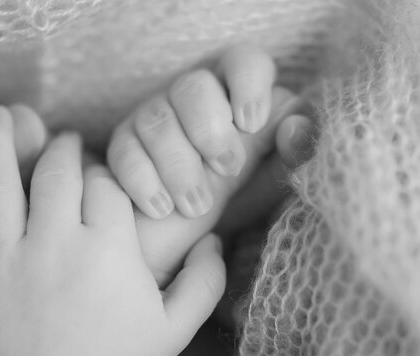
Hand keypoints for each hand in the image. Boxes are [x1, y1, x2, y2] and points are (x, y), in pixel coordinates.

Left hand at [0, 106, 225, 355]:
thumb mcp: (179, 325)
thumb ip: (206, 280)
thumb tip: (213, 239)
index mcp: (109, 248)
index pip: (107, 184)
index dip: (109, 175)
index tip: (107, 182)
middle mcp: (57, 243)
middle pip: (57, 170)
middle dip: (65, 148)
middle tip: (66, 141)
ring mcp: (10, 260)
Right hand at [107, 44, 313, 218]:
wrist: (194, 231)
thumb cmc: (241, 193)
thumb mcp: (273, 177)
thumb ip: (292, 153)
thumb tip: (295, 128)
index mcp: (234, 93)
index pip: (242, 61)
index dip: (247, 84)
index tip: (251, 123)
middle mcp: (190, 97)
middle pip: (192, 86)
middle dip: (210, 130)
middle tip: (229, 170)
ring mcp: (152, 118)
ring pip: (155, 121)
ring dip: (178, 166)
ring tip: (196, 207)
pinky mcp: (124, 146)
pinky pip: (124, 152)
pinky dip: (143, 182)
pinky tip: (162, 208)